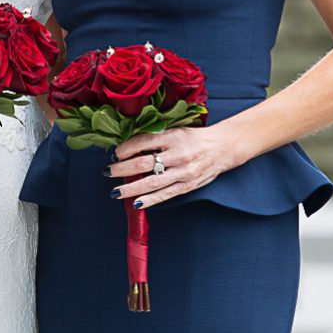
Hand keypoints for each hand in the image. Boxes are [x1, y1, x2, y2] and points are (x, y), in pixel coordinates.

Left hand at [109, 125, 248, 209]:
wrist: (224, 147)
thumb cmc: (196, 138)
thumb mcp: (176, 130)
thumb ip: (156, 137)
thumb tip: (128, 145)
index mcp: (173, 136)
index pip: (142, 142)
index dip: (125, 149)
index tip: (115, 153)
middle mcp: (178, 154)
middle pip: (143, 164)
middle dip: (121, 169)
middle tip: (108, 171)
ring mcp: (183, 172)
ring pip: (151, 182)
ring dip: (130, 188)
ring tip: (115, 191)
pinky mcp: (188, 185)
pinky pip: (165, 195)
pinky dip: (149, 200)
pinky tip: (136, 203)